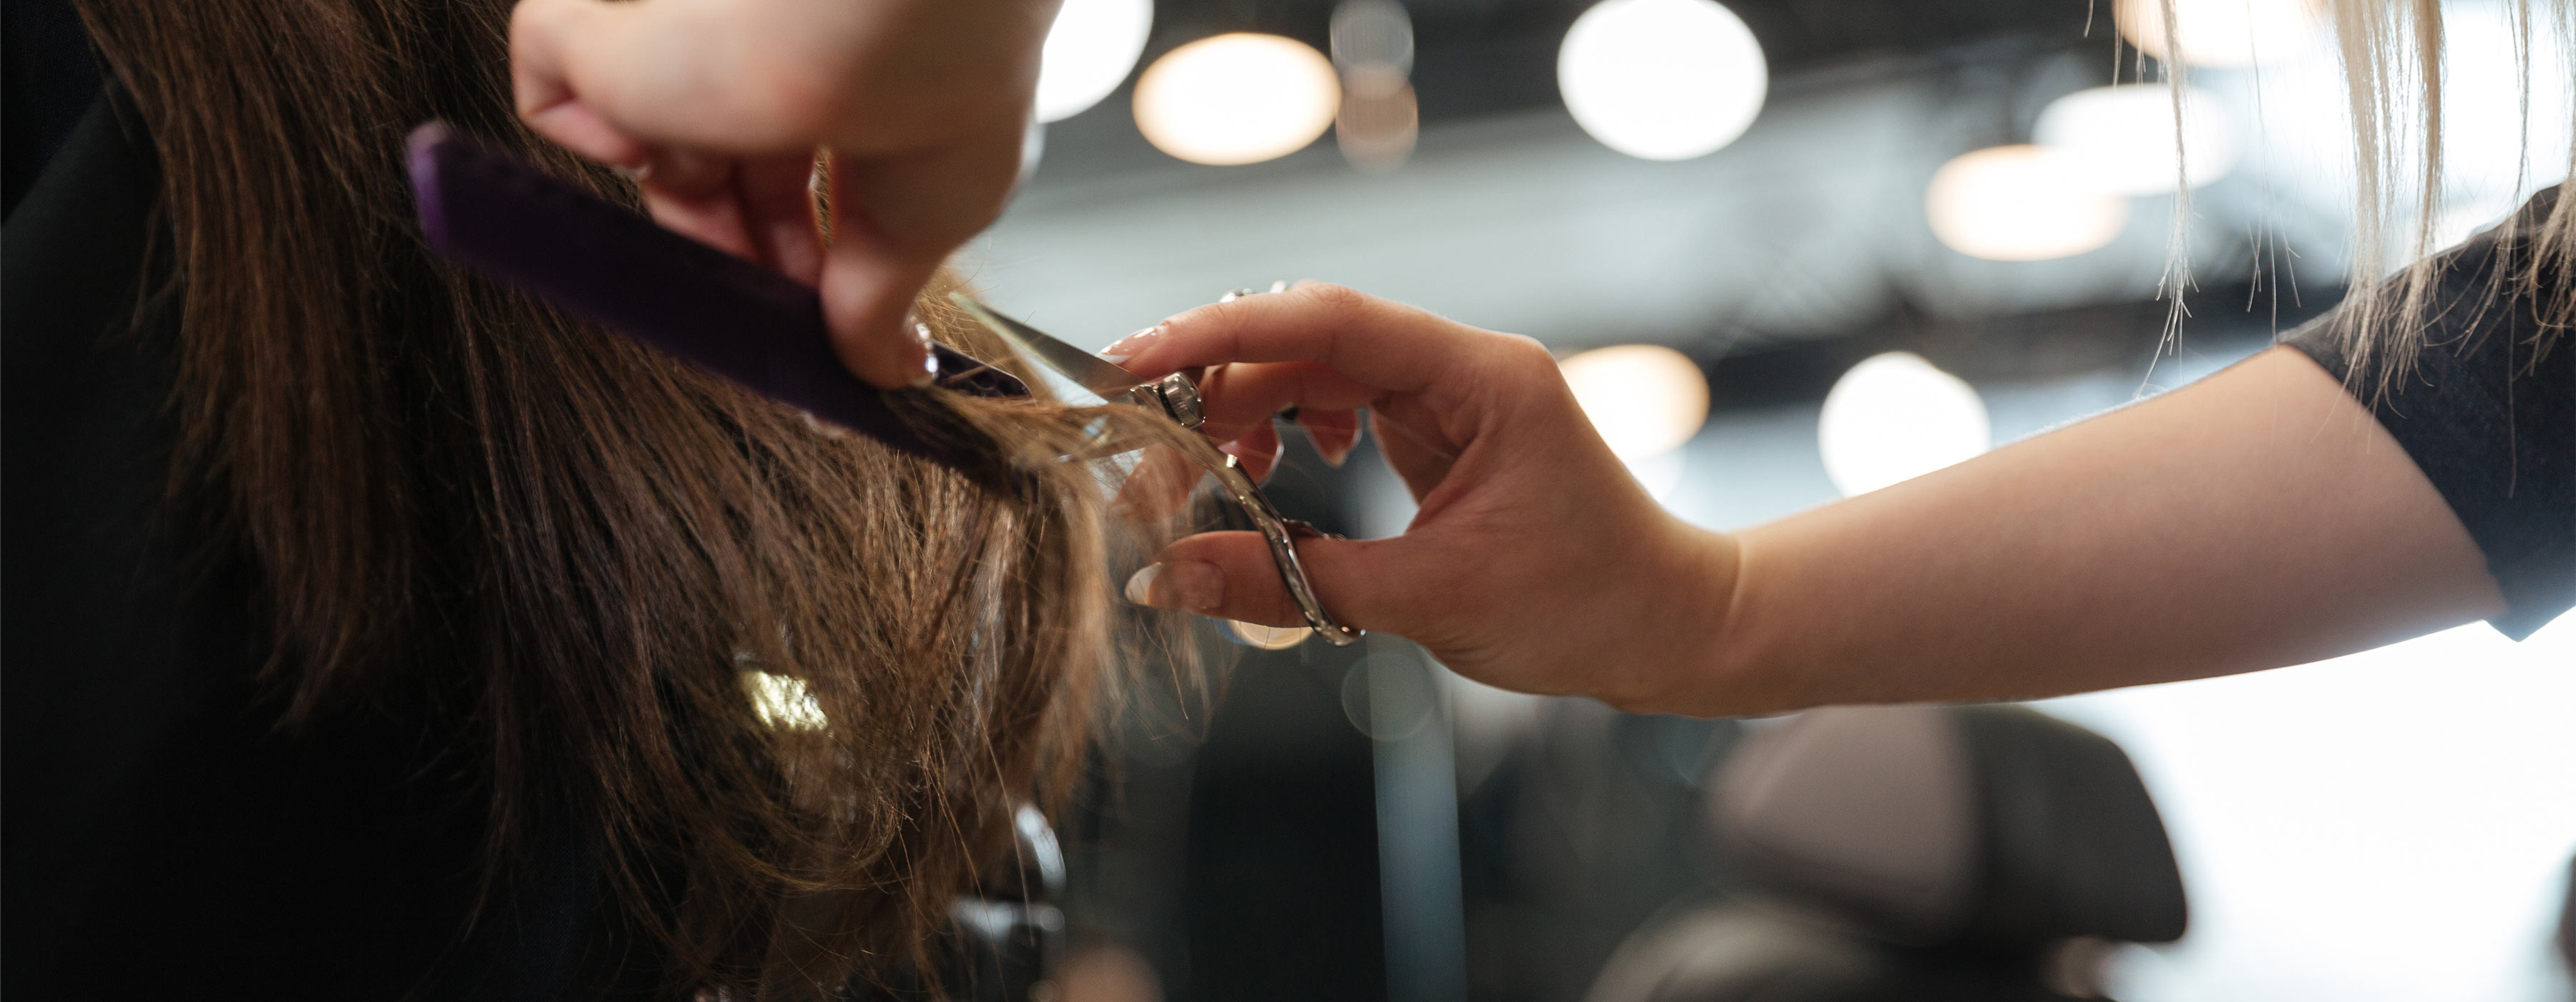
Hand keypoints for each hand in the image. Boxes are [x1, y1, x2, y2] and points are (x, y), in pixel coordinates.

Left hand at [510, 0, 1057, 386]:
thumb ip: (877, 304)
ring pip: (648, 153)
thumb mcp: (929, 221)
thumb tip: (883, 372)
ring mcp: (691, 38)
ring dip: (689, 225)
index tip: (817, 337)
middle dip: (747, 266)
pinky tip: (656, 155)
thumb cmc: (951, 74)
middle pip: (723, 182)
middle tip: (772, 330)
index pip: (801, 192)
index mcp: (858, 90)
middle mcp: (773, 58)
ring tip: (730, 273)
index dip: (804, 268)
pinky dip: (590, 144)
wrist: (907, 2)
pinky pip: (552, 93)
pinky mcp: (615, 32)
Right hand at [1107, 284, 1741, 710]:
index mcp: (1480, 376)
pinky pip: (1337, 408)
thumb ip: (1287, 582)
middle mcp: (1461, 367)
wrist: (1670, 629)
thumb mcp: (1426, 602)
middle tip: (1150, 464)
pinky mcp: (1438, 430)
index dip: (1221, 334)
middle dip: (1218, 395)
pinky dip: (1287, 437)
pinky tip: (1271, 477)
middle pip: (1305, 343)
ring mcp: (1449, 395)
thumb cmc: (1583, 608)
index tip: (1136, 363)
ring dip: (1247, 418)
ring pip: (1313, 375)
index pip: (1326, 320)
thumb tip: (1166, 579)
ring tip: (1209, 481)